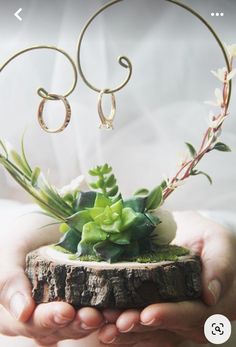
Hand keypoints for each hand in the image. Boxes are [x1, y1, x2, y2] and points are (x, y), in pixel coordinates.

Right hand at [0, 210, 103, 345]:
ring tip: (110, 314)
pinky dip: (106, 315)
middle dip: (75, 324)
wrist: (43, 223)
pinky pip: (92, 313)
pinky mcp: (80, 302)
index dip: (47, 319)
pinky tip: (118, 311)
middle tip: (94, 316)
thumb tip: (22, 312)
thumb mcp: (10, 251)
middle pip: (55, 330)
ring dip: (93, 322)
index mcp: (15, 309)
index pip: (29, 323)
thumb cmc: (22, 235)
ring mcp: (60, 310)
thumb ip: (9, 280)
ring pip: (75, 326)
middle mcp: (37, 316)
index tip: (66, 311)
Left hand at [98, 211, 235, 345]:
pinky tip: (106, 326)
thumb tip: (209, 294)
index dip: (171, 315)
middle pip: (170, 328)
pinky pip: (144, 327)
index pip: (194, 313)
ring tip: (106, 326)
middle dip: (142, 327)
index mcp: (216, 302)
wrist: (190, 237)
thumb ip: (219, 264)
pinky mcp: (160, 313)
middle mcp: (197, 316)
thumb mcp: (218, 241)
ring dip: (129, 332)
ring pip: (154, 332)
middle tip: (118, 322)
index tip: (147, 314)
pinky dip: (124, 330)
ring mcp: (177, 318)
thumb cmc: (206, 236)